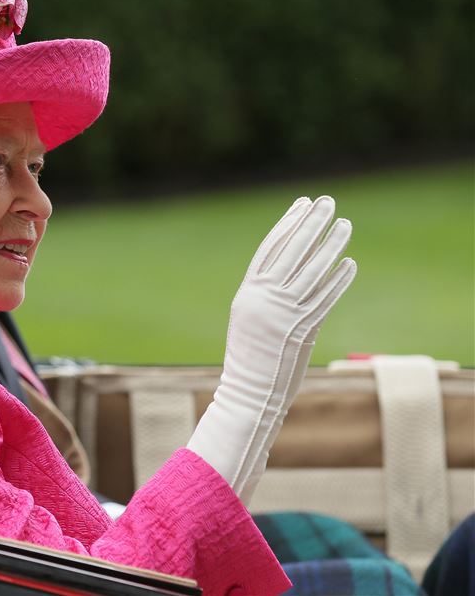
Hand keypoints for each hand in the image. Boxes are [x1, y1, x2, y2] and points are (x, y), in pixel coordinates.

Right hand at [187, 196, 355, 502]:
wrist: (248, 394)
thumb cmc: (250, 358)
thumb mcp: (250, 319)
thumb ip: (268, 295)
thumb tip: (297, 270)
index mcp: (247, 293)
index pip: (270, 249)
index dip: (288, 224)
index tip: (302, 205)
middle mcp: (263, 299)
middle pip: (291, 252)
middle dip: (310, 224)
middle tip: (327, 202)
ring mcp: (283, 314)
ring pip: (311, 270)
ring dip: (330, 245)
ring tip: (344, 225)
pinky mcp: (302, 330)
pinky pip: (324, 298)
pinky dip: (338, 280)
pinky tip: (350, 263)